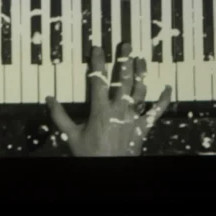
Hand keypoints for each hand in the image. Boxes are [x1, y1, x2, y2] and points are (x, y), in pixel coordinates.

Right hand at [45, 42, 172, 156]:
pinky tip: (167, 89)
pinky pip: (156, 111)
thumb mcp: (70, 134)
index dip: (98, 62)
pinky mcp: (143, 126)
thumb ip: (59, 115)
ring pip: (140, 91)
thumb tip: (49, 99)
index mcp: (101, 110)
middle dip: (124, 61)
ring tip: (141, 59)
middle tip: (125, 46)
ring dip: (141, 74)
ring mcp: (133, 117)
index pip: (99, 80)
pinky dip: (163, 100)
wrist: (110, 168)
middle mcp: (119, 110)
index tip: (98, 49)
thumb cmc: (90, 154)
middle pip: (124, 80)